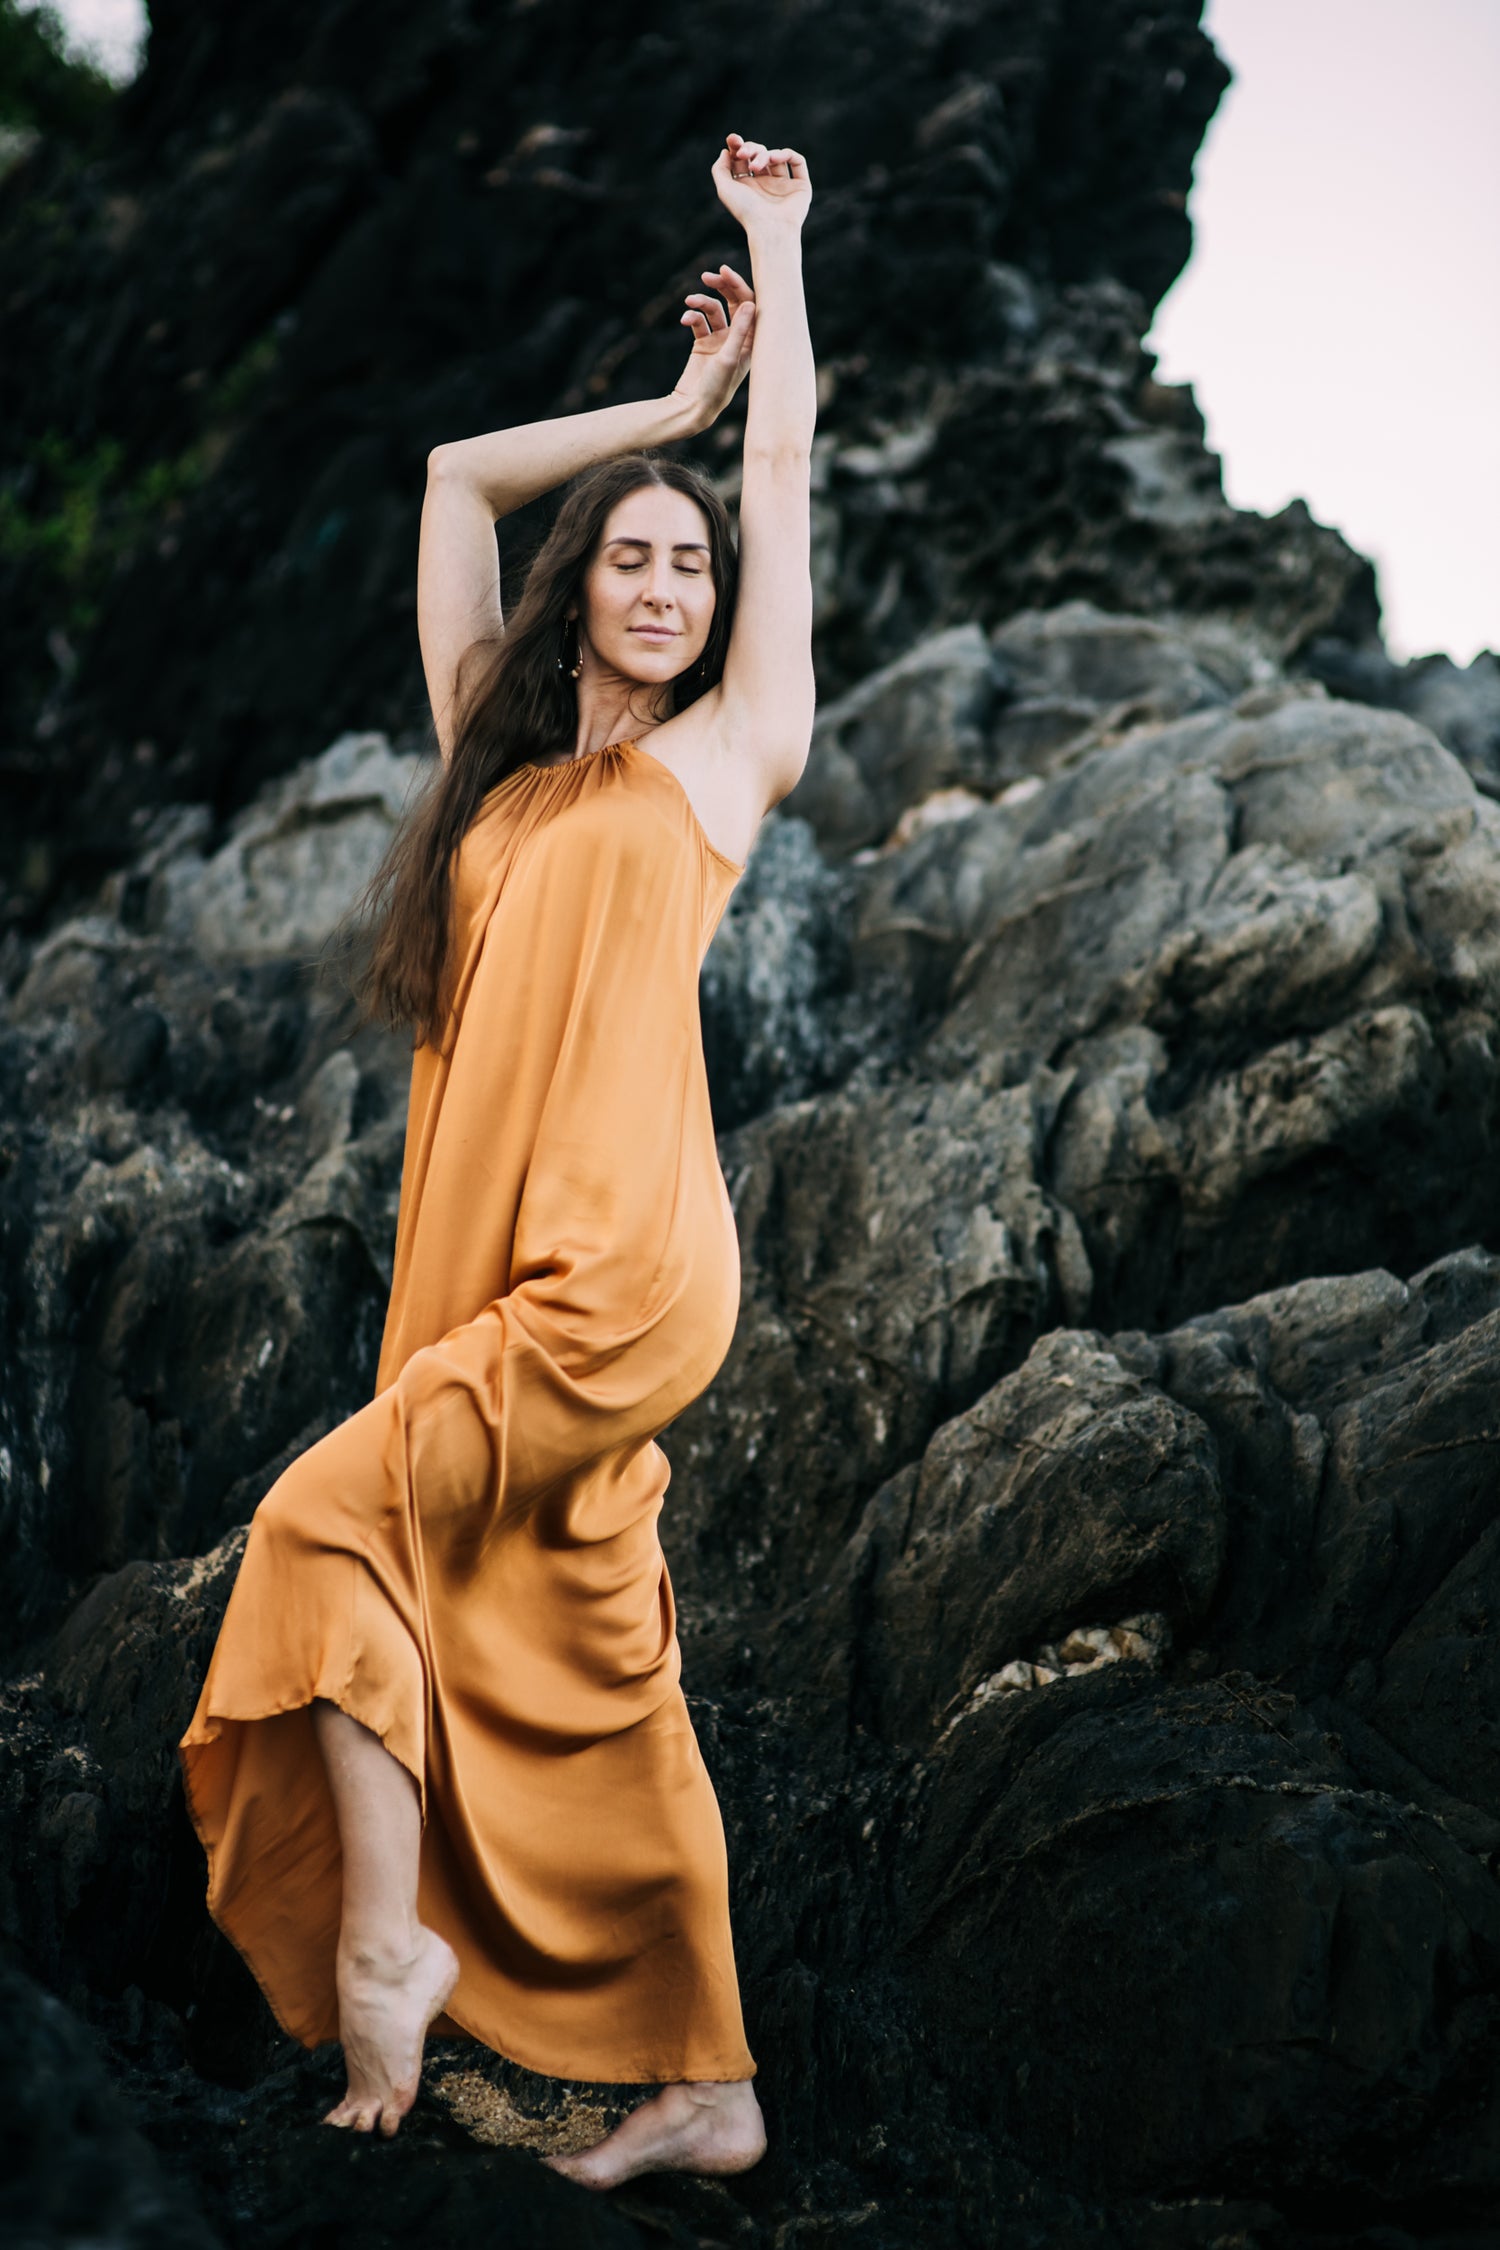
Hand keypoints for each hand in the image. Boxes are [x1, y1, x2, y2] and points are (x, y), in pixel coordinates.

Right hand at [669, 264, 755, 431]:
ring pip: (713, 310)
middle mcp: (738, 338)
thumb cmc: (716, 388)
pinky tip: (684, 320)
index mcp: (751, 341)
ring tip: (688, 302)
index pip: (749, 305)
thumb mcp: (729, 358)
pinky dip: (691, 317)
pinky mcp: (703, 343)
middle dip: (721, 287)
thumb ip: (739, 330)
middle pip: (733, 302)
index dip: (739, 286)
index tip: (724, 271)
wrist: (693, 407)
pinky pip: (698, 321)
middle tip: (707, 276)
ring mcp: (720, 340)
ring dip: (700, 302)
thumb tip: (750, 303)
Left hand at [711, 134, 810, 235]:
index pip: (743, 160)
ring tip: (756, 166)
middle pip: (758, 155)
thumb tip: (725, 151)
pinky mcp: (800, 187)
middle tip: (743, 154)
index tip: (733, 140)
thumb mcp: (724, 189)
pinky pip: (797, 162)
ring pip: (775, 157)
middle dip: (750, 149)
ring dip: (764, 155)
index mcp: (748, 187)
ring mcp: (783, 186)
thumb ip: (720, 169)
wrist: (769, 228)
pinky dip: (787, 154)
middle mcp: (766, 185)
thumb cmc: (746, 211)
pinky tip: (776, 158)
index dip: (737, 146)